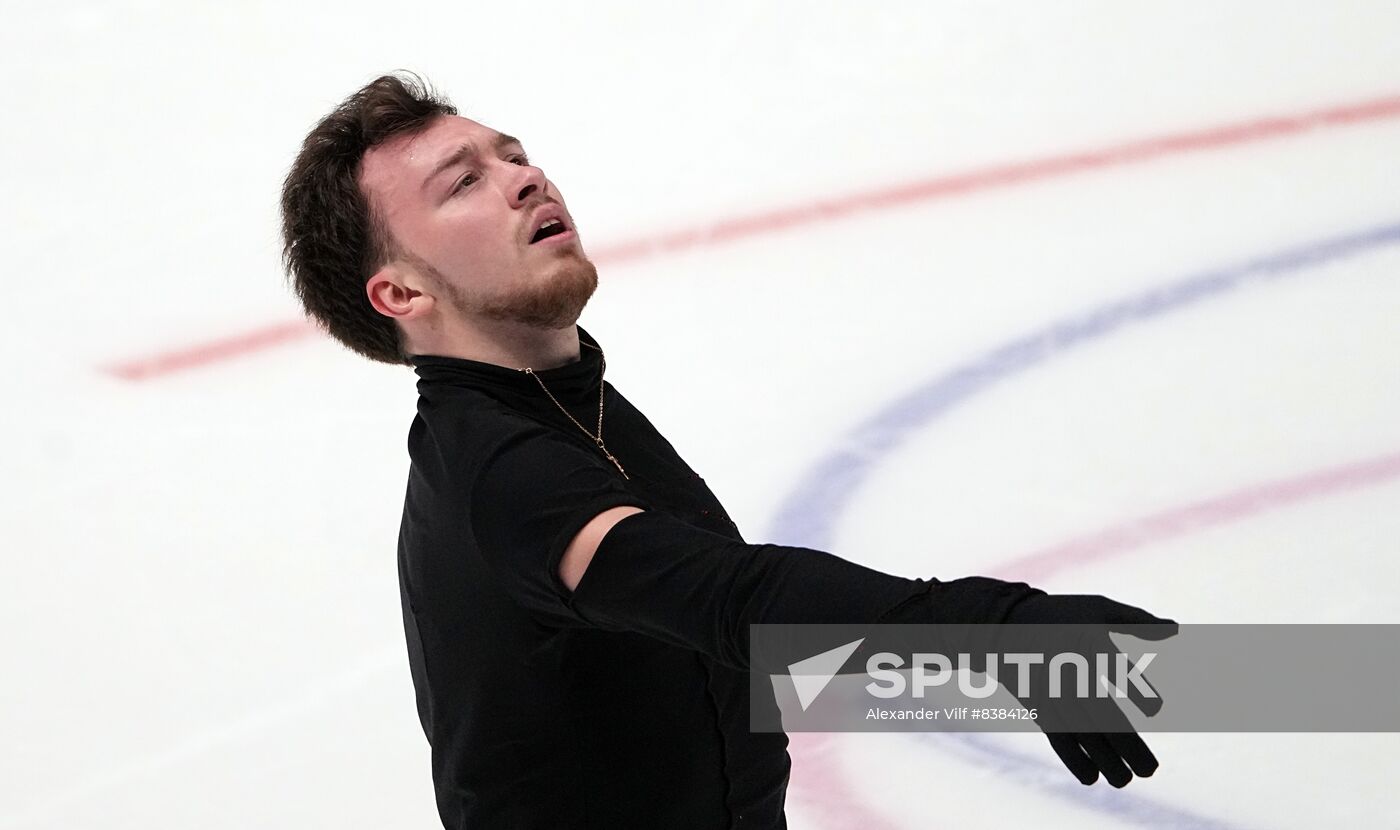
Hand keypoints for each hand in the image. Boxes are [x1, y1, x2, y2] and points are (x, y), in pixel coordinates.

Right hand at [1002, 594, 1177, 786]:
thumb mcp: (1099, 607)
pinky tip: (1091, 777)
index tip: (1156, 709)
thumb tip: (1175, 629)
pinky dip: (1071, 758)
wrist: (1004, 624)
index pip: (1114, 668)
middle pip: (1100, 713)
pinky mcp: (1038, 706)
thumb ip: (1137, 621)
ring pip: (1079, 732)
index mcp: (1087, 640)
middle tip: (1150, 771)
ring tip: (1125, 780)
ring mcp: (1051, 690)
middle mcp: (1068, 669)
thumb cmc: (1062, 614)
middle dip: (1125, 746)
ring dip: (1103, 760)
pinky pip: (1055, 737)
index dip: (1136, 689)